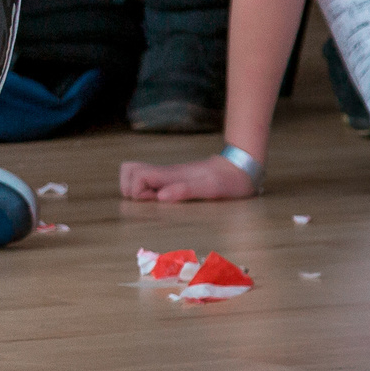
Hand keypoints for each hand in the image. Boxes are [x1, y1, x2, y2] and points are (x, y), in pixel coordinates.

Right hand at [119, 154, 254, 201]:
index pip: (135, 175)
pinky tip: (162, 200)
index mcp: (171, 175)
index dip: (137, 191)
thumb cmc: (229, 181)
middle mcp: (165, 173)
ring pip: (135, 172)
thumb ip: (186, 190)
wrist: (241, 168)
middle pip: (128, 170)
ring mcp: (167, 175)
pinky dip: (145, 189)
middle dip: (129, 188)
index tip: (155, 201)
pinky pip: (147, 179)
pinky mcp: (172, 179)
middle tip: (149, 202)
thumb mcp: (211, 188)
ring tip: (152, 201)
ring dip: (135, 188)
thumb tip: (160, 196)